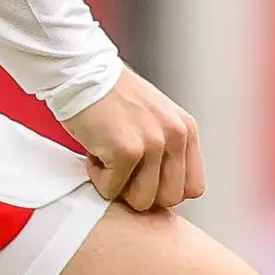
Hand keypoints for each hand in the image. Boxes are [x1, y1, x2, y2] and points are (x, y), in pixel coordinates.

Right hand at [67, 69, 203, 211]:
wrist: (82, 73)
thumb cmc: (112, 97)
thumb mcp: (156, 118)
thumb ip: (168, 149)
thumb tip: (164, 192)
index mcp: (187, 129)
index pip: (193, 188)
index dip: (164, 190)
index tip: (143, 177)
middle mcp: (176, 136)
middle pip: (168, 199)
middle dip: (141, 192)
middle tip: (122, 169)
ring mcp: (153, 143)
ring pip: (142, 200)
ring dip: (119, 186)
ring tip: (108, 158)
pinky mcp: (126, 150)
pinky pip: (112, 190)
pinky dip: (98, 178)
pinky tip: (95, 151)